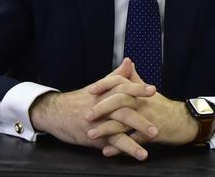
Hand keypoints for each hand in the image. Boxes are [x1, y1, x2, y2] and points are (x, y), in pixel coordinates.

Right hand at [29, 60, 157, 159]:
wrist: (56, 113)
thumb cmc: (80, 100)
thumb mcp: (98, 86)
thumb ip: (116, 75)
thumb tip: (129, 61)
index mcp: (104, 93)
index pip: (122, 88)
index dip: (137, 89)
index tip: (154, 90)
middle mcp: (102, 106)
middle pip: (123, 109)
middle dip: (141, 116)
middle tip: (158, 123)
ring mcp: (98, 122)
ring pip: (119, 127)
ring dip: (137, 134)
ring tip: (153, 139)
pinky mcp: (95, 136)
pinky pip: (112, 143)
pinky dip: (126, 148)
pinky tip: (140, 153)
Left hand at [87, 61, 199, 155]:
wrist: (184, 121)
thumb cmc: (162, 106)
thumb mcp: (148, 90)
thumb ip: (134, 77)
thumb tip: (126, 61)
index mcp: (139, 91)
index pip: (120, 83)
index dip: (105, 85)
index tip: (91, 90)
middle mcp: (142, 102)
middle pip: (119, 101)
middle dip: (101, 108)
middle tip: (87, 116)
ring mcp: (147, 118)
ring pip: (123, 122)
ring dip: (106, 129)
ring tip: (90, 134)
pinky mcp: (151, 134)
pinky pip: (133, 141)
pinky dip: (119, 147)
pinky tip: (107, 151)